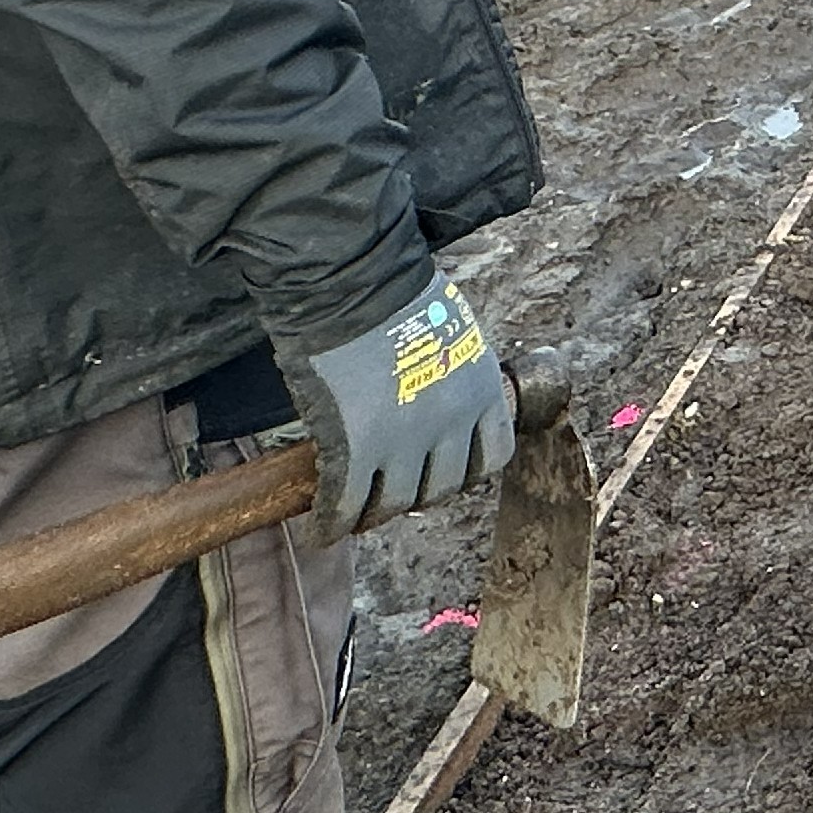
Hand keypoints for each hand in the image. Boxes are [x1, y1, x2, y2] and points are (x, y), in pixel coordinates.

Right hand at [279, 271, 515, 543]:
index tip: (442, 473)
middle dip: (417, 495)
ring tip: (355, 518)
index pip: (492, 456)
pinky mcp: (356, 448)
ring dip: (373, 515)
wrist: (353, 283)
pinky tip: (321, 530)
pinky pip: (346, 503)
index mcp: (482, 389)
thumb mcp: (449, 335)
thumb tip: (430, 400)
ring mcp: (406, 439)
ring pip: (395, 502)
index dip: (464, 471)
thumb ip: (448, 375)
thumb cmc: (392, 296)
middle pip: (442, 486)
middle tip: (392, 497)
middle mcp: (454, 420)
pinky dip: (332, 523)